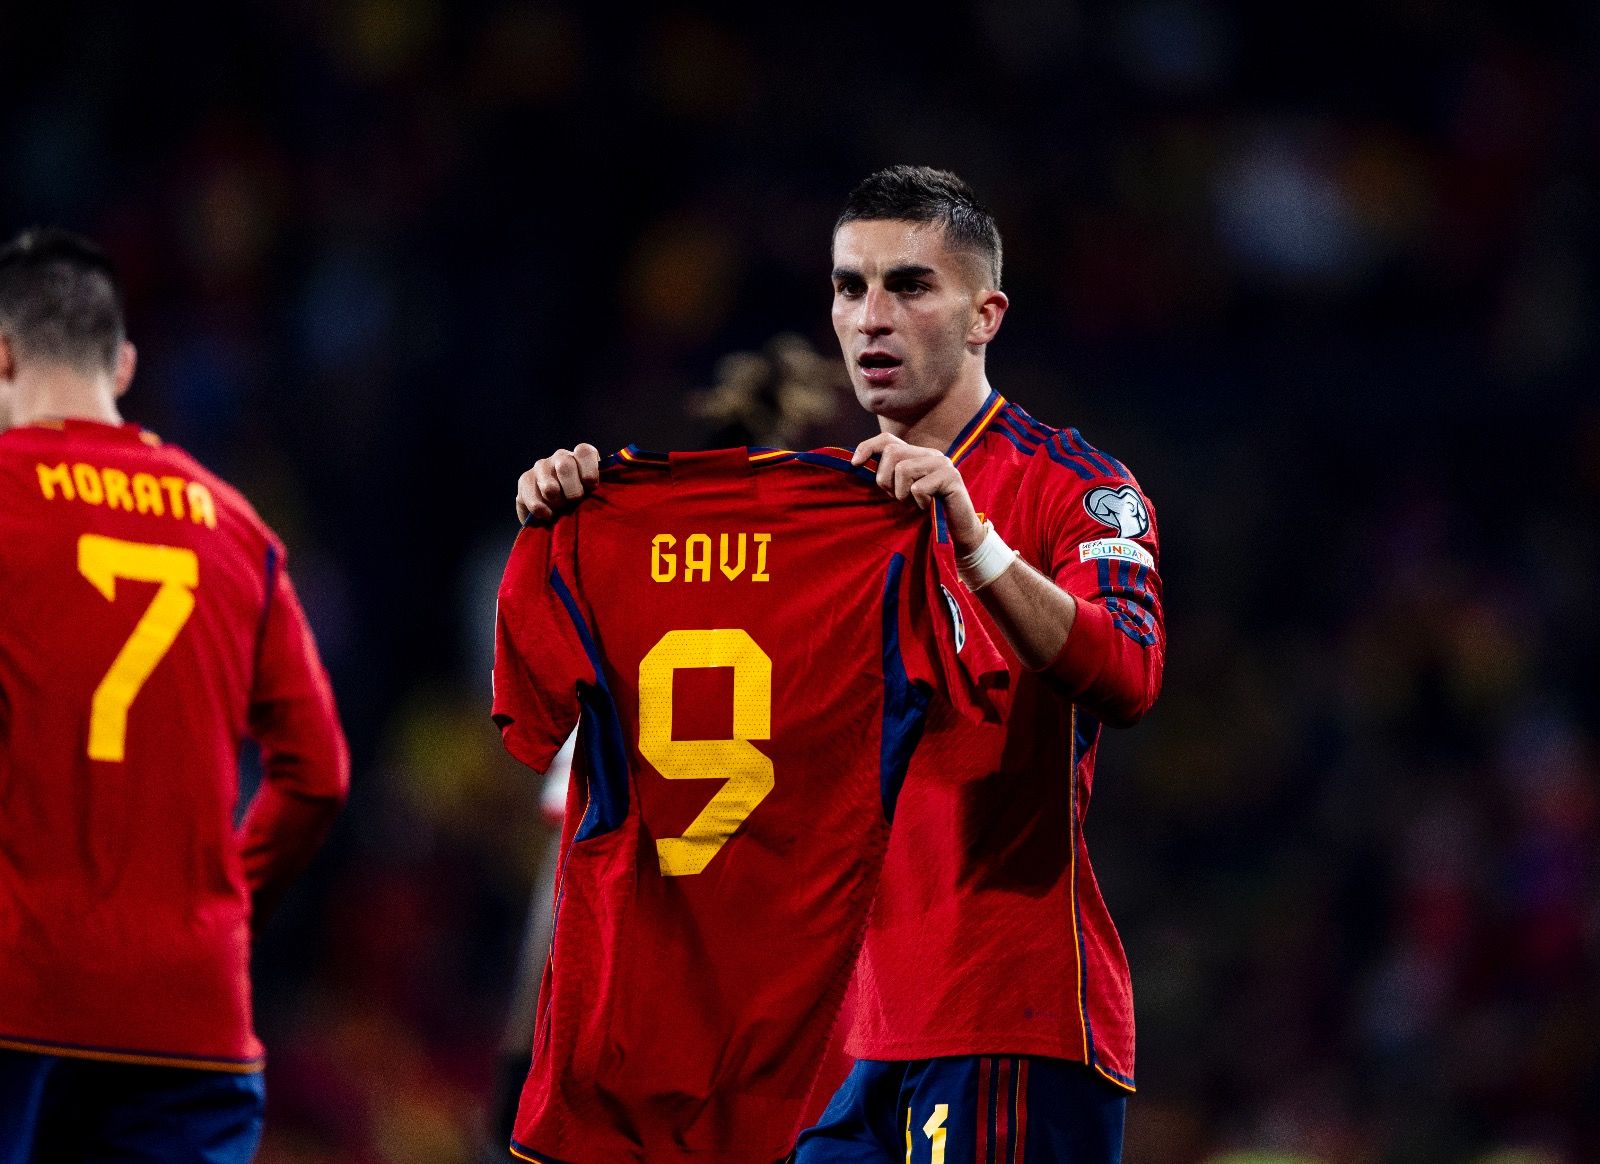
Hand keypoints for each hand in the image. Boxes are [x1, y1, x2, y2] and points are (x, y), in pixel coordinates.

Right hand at [516, 444, 600, 522]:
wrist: (559, 513)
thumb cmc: (585, 502)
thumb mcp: (597, 494)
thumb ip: (602, 488)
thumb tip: (609, 487)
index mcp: (580, 456)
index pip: (584, 451)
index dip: (589, 470)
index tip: (592, 486)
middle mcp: (561, 457)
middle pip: (565, 466)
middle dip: (573, 491)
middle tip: (575, 502)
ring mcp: (541, 466)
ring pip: (549, 486)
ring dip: (557, 502)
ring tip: (561, 509)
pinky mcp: (525, 479)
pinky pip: (533, 498)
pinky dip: (541, 510)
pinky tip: (548, 515)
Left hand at [851, 433, 983, 553]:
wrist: (958, 533)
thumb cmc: (926, 514)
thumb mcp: (902, 493)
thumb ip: (888, 477)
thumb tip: (857, 465)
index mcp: (917, 454)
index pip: (887, 440)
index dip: (867, 447)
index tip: (854, 464)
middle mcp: (931, 454)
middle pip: (893, 452)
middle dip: (885, 479)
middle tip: (897, 498)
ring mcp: (943, 464)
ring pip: (903, 469)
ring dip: (902, 493)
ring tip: (913, 503)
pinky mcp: (952, 477)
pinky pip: (919, 487)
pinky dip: (918, 502)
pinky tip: (927, 507)